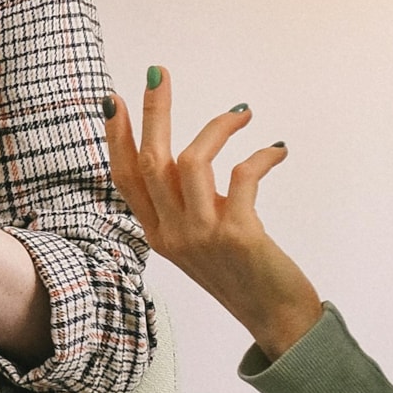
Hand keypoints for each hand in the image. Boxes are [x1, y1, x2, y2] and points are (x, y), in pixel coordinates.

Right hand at [105, 67, 323, 358]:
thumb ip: (189, 205)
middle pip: (150, 161)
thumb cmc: (243, 276)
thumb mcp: (201, 240)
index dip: (117, 138)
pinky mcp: (237, 235)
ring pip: (189, 163)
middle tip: (159, 73)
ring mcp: (201, 236)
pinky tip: (276, 151)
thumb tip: (191, 159)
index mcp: (157, 235)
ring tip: (241, 114)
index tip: (115, 101)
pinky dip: (261, 156)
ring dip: (216, 128)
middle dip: (154, 111)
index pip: (125, 179)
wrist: (277, 318)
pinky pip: (242, 176)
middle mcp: (171, 234)